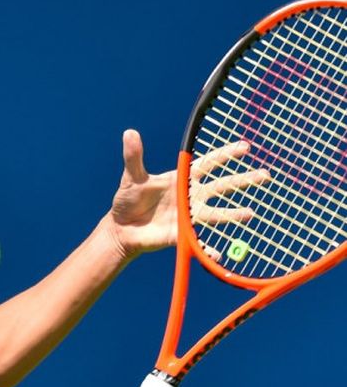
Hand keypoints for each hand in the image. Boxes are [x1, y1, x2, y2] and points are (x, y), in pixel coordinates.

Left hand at [107, 130, 269, 259]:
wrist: (121, 228)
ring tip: (250, 213)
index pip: (208, 164)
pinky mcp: (182, 235)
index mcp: (181, 179)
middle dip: (243, 181)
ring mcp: (188, 216)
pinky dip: (209, 249)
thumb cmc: (127, 200)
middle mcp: (190, 197)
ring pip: (216, 214)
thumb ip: (134, 157)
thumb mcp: (131, 177)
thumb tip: (129, 133)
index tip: (244, 147)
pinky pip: (198, 242)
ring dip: (232, 214)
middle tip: (265, 175)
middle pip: (221, 187)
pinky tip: (218, 253)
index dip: (225, 155)